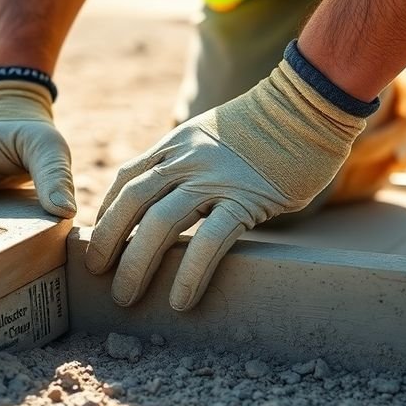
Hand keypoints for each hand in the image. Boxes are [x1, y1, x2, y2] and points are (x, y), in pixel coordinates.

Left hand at [85, 55, 368, 310]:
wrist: (309, 105)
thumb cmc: (270, 127)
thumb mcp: (213, 133)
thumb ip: (191, 159)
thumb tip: (177, 195)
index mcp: (177, 143)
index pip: (126, 179)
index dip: (107, 213)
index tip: (99, 241)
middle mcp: (186, 159)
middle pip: (131, 202)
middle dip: (107, 241)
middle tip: (96, 274)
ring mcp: (214, 178)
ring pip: (158, 222)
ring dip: (135, 264)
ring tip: (124, 296)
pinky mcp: (246, 198)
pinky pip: (209, 240)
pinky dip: (189, 272)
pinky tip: (180, 300)